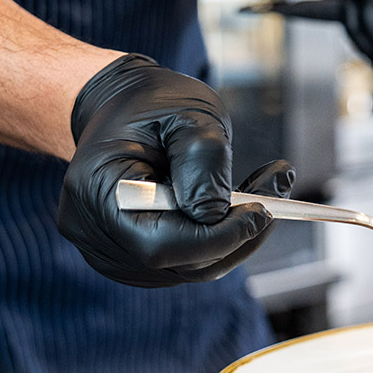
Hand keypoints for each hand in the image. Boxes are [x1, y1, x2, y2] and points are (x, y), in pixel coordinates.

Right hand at [58, 53, 294, 287]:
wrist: (121, 109)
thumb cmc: (151, 105)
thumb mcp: (187, 115)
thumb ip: (203, 161)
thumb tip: (216, 215)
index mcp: (97, 190)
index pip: (161, 244)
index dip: (218, 236)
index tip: (262, 210)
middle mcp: (94, 231)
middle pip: (181, 262)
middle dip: (239, 233)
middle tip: (277, 188)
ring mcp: (110, 250)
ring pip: (191, 267)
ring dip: (237, 236)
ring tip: (265, 188)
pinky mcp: (132, 257)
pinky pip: (187, 262)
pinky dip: (221, 238)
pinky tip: (239, 204)